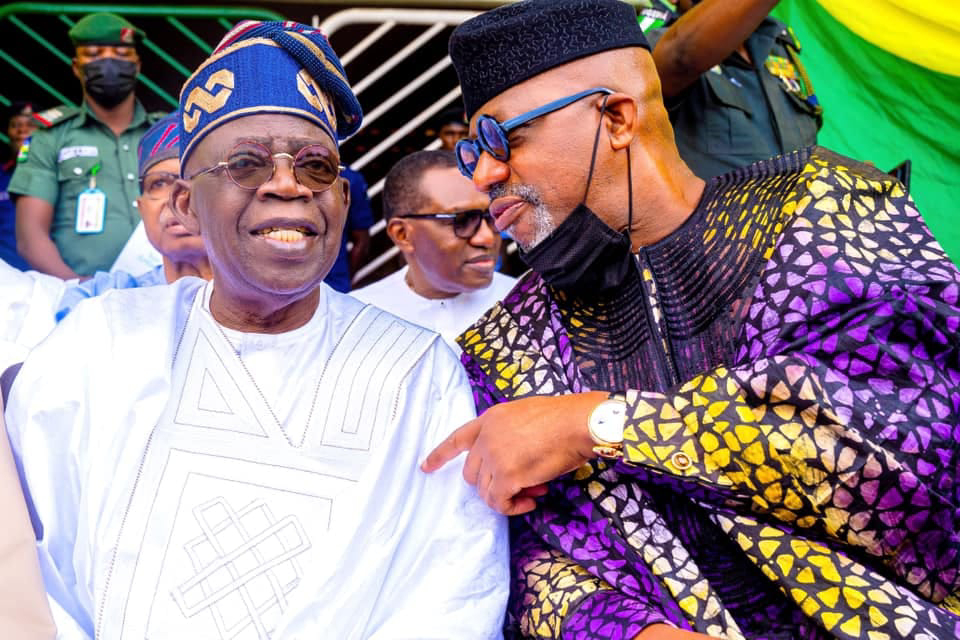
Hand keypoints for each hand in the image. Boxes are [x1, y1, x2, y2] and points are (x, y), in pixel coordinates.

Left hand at [421, 391, 607, 514]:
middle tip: (522, 485)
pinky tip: (530, 501)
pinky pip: (499, 502)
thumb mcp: (525, 415)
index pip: (457, 438)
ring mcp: (494, 456)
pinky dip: (513, 507)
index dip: (440, 455)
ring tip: (533, 491)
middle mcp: (487, 437)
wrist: (578, 422)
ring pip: (484, 490)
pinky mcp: (506, 475)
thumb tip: (514, 465)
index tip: (425, 467)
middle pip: (471, 473)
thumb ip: (510, 434)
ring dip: (506, 496)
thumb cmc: (563, 419)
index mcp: (490, 419)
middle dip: (490, 483)